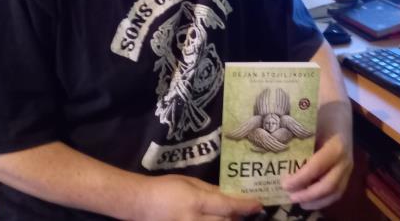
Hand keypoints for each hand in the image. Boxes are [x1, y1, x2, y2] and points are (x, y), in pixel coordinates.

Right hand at [134, 174, 262, 220]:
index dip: (245, 205)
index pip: (227, 205)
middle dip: (238, 218)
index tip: (258, 204)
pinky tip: (218, 219)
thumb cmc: (165, 188)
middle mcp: (194, 220)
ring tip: (233, 217)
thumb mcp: (189, 182)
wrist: (140, 204)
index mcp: (196, 202)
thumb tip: (230, 195)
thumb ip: (211, 190)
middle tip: (249, 213)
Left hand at [280, 101, 352, 210]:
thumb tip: (273, 149)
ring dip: (316, 201)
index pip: (317, 166)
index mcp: (335, 146)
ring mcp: (348, 168)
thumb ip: (298, 139)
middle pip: (329, 185)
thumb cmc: (320, 116)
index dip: (301, 178)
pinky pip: (338, 191)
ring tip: (298, 202)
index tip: (284, 183)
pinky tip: (309, 201)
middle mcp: (344, 160)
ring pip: (335, 192)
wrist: (339, 111)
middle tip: (289, 195)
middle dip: (308, 194)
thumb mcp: (310, 124)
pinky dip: (323, 200)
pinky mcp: (347, 173)